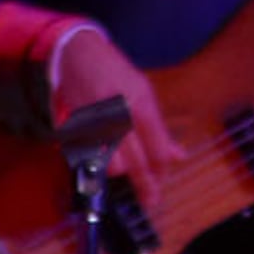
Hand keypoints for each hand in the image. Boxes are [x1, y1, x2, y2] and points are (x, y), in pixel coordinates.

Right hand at [50, 28, 181, 215]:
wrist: (76, 53)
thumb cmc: (115, 73)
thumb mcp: (145, 93)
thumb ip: (159, 129)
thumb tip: (178, 156)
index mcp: (141, 105)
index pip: (157, 149)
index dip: (161, 169)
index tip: (162, 179)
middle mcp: (119, 115)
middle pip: (136, 161)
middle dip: (146, 184)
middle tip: (152, 200)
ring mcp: (95, 122)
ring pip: (110, 163)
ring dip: (119, 172)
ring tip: (126, 173)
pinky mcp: (75, 126)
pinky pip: (87, 155)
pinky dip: (95, 162)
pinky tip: (100, 163)